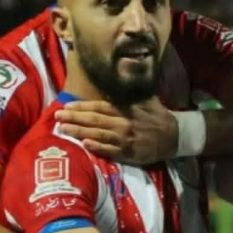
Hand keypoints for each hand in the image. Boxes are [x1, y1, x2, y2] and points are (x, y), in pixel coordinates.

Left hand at [56, 97, 178, 164]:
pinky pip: (111, 151)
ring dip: (80, 132)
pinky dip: (98, 147)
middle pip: (95, 121)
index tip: (66, 107)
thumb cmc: (159, 117)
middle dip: (74, 119)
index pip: (100, 107)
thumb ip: (130, 93)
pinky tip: (86, 145)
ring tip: (63, 130)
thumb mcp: (147, 100)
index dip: (82, 107)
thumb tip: (118, 78)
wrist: (176, 136)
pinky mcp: (130, 153)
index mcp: (126, 110)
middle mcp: (124, 123)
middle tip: (56, 117)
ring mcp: (126, 139)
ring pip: (99, 135)